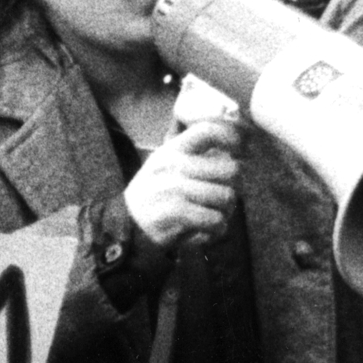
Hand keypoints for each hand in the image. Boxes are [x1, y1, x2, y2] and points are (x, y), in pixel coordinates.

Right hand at [123, 117, 240, 250]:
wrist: (123, 228)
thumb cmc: (154, 198)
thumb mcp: (164, 167)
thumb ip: (194, 155)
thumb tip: (237, 149)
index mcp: (172, 150)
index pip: (208, 130)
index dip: (232, 137)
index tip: (239, 150)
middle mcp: (172, 165)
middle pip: (231, 169)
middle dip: (235, 187)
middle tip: (224, 198)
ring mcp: (172, 189)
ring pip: (227, 197)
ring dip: (226, 212)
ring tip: (213, 217)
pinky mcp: (173, 214)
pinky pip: (215, 220)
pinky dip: (215, 230)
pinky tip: (203, 232)